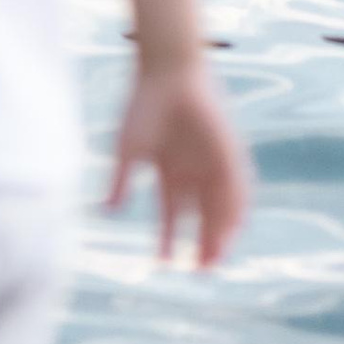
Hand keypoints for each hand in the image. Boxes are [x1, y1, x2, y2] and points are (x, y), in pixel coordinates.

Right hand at [107, 53, 249, 266]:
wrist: (168, 72)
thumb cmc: (142, 107)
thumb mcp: (128, 151)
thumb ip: (120, 183)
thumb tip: (105, 212)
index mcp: (168, 171)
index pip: (171, 214)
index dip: (167, 238)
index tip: (161, 262)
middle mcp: (193, 171)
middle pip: (200, 216)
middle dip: (199, 242)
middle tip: (198, 270)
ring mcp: (213, 162)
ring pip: (220, 206)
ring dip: (219, 232)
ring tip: (213, 257)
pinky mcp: (229, 151)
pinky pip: (238, 186)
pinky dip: (236, 208)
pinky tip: (234, 228)